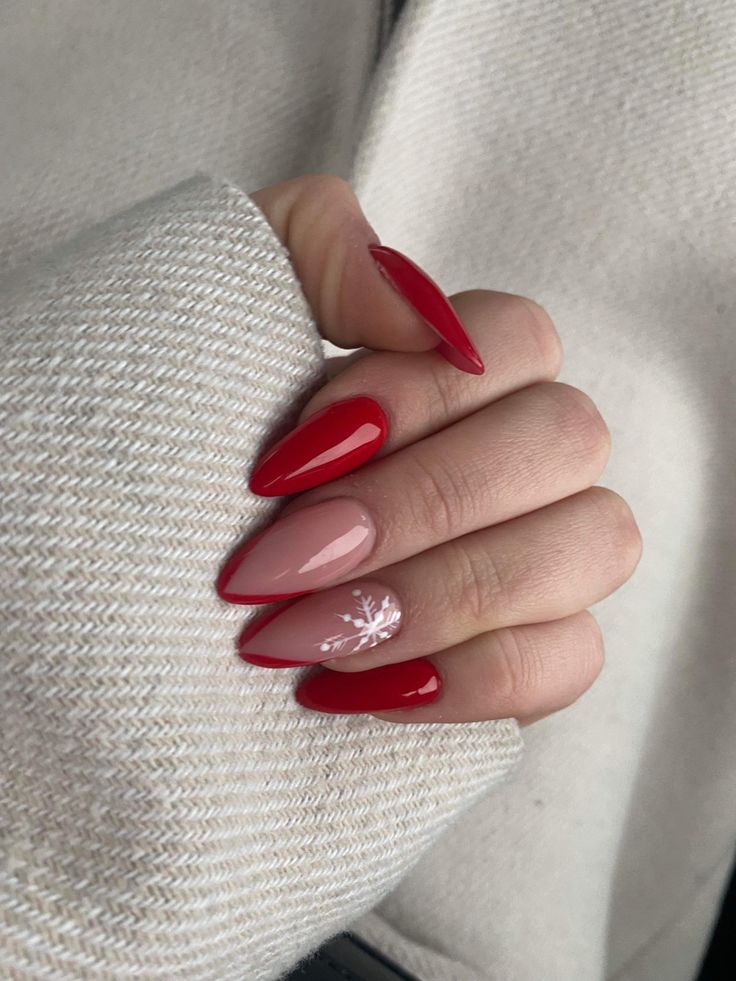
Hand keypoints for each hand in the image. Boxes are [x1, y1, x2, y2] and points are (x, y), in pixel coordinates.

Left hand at [217, 174, 642, 723]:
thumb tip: (414, 305)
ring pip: (593, 545)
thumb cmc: (193, 431)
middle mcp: (526, 450)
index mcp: (469, 365)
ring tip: (305, 633)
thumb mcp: (223, 306)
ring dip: (443, 593)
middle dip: (421, 504)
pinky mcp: (533, 652)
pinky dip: (467, 678)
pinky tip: (350, 684)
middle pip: (566, 441)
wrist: (147, 569)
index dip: (417, 397)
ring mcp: (545, 552)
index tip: (285, 460)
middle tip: (284, 560)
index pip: (518, 340)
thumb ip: (317, 248)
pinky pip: (567, 661)